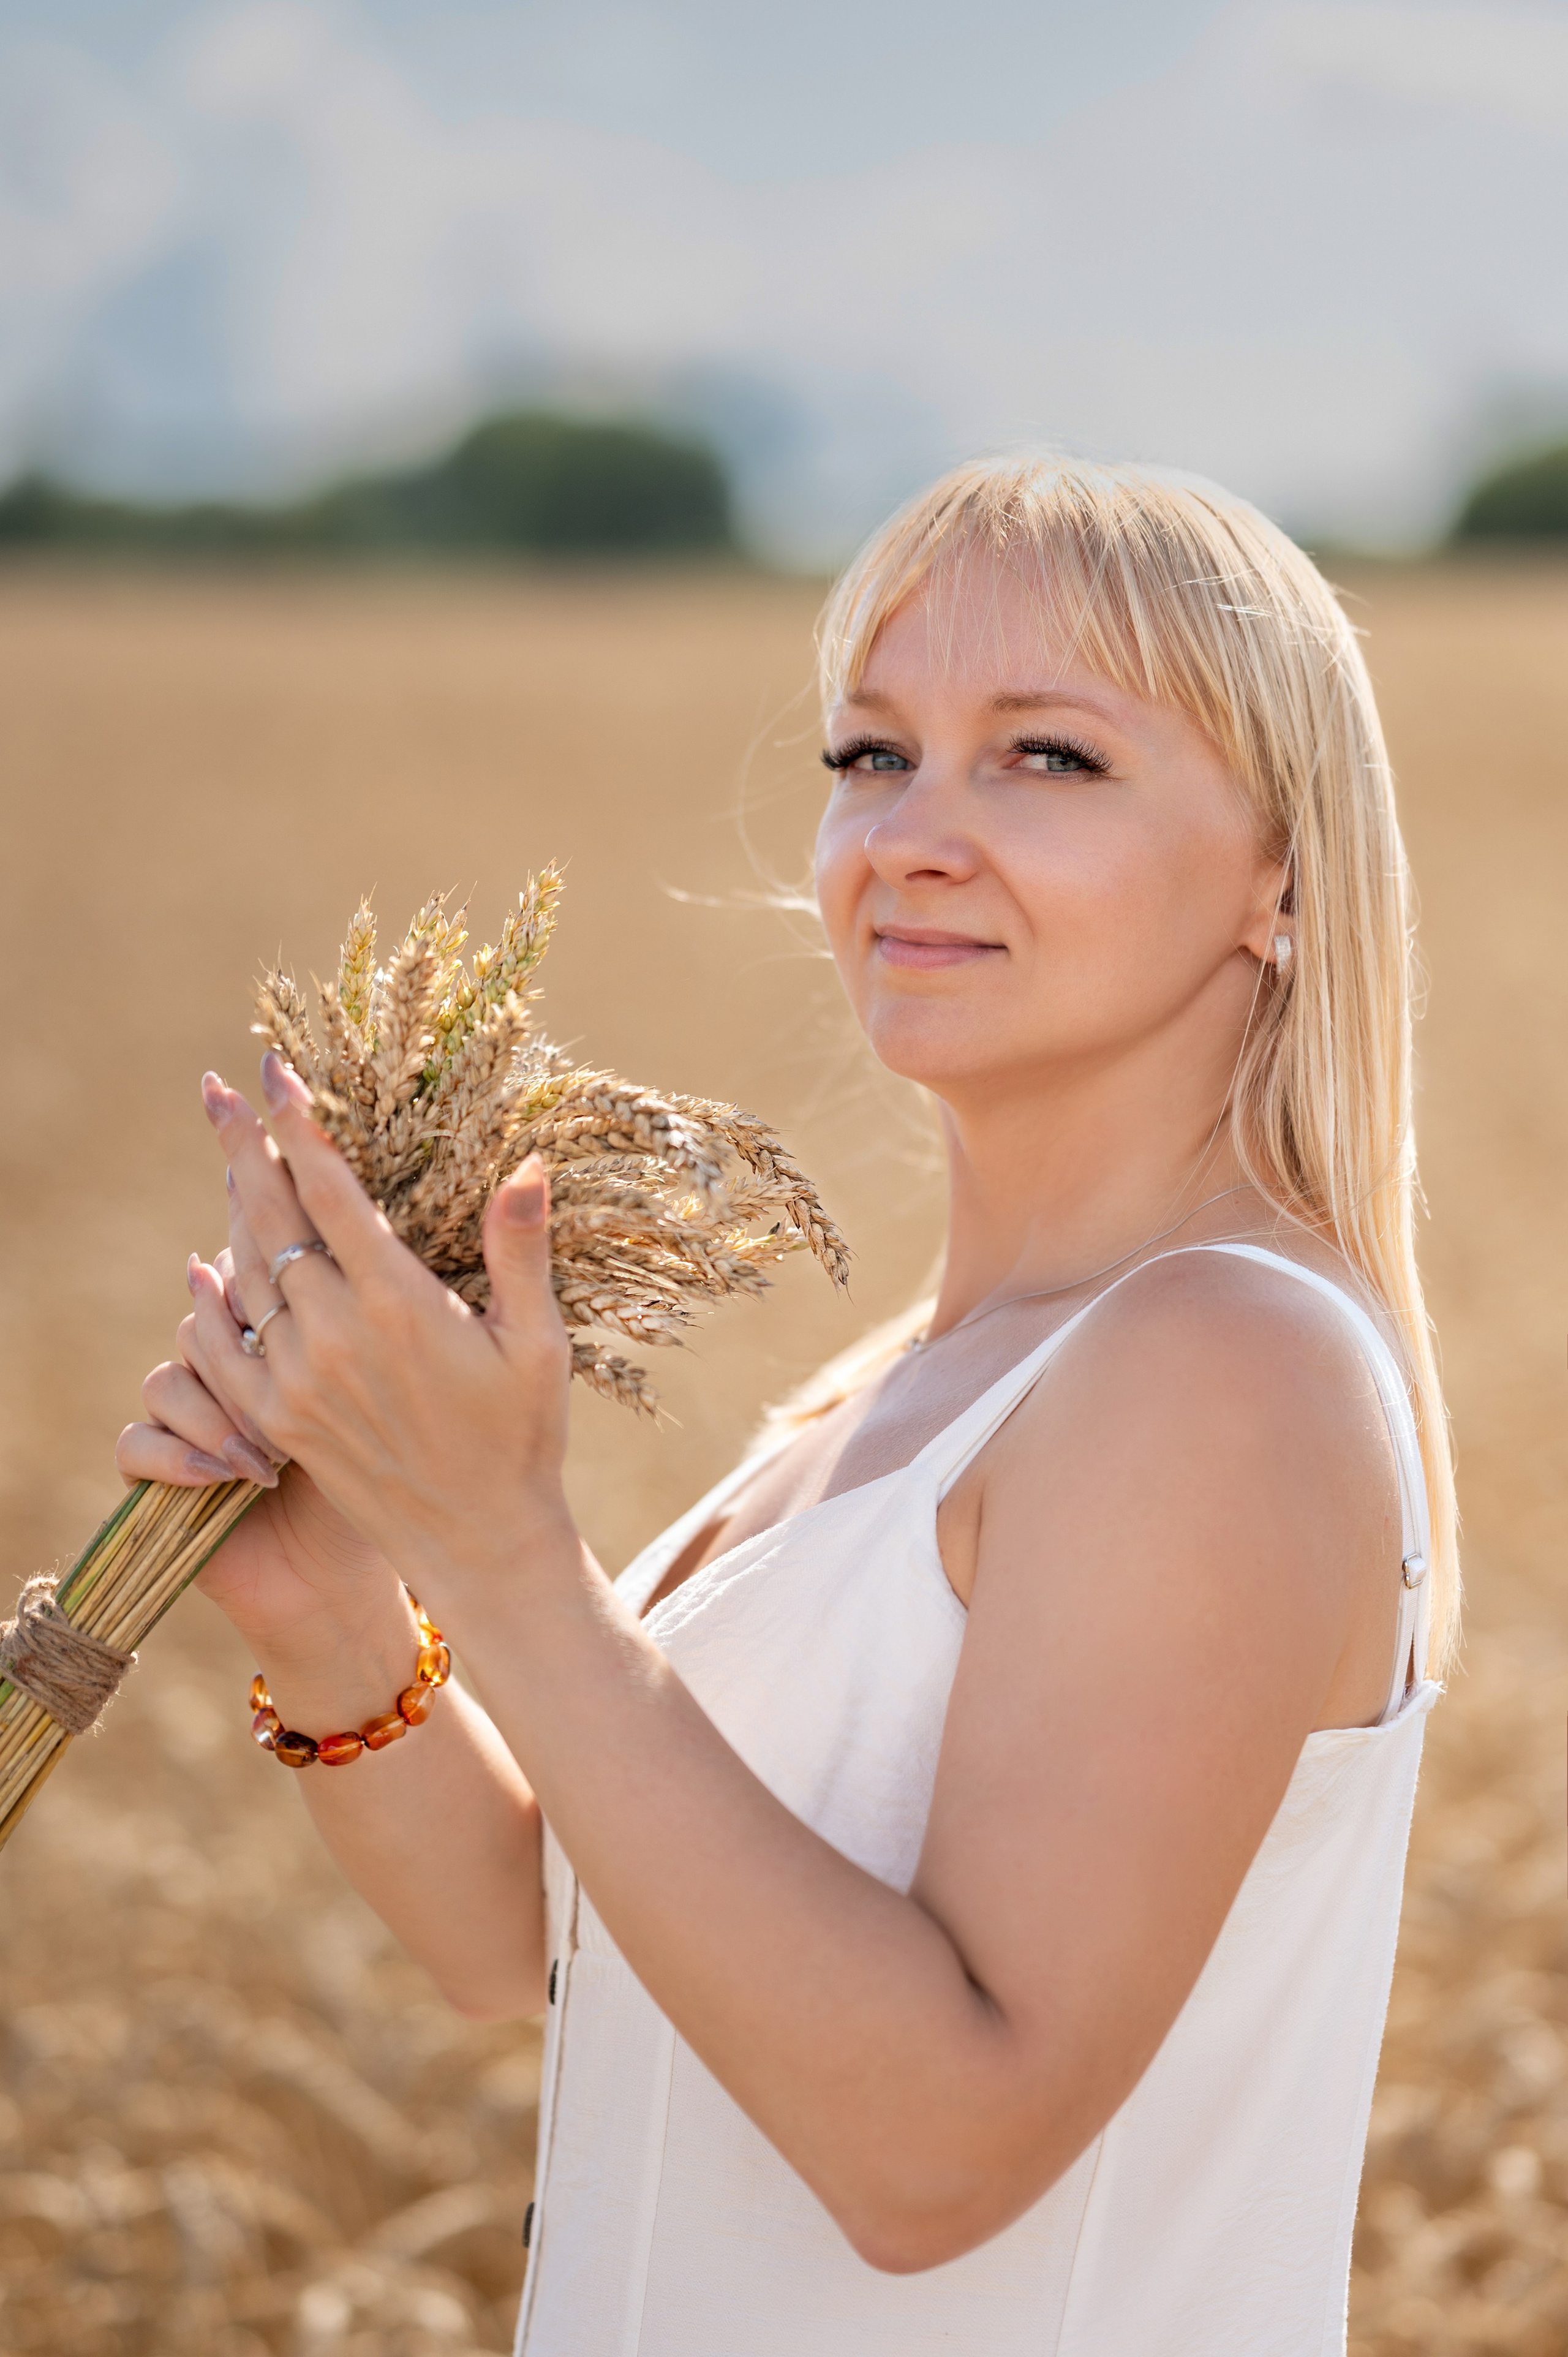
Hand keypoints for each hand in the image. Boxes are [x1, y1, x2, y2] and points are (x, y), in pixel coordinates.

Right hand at [118, 1208, 398, 1653]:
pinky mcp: (155, 1476)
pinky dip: (175, 1456)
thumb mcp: (377, 1397)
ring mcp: (185, 1422)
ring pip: (167, 1379)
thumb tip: (356, 1248)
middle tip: (279, 1380)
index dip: (254, 1275)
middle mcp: (224, 1371)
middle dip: (234, 1345)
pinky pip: (135, 1442)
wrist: (340, 1575)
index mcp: (276, 1340)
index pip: (245, 1276)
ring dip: (215, 1413)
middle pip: (201, 1321)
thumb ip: (356, 1329)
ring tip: (264, 1454)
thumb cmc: (376, 1480)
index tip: (288, 1291)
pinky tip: (223, 1477)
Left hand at [188, 1053, 573, 1624]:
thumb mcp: (539, 1342)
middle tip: (219, 1092)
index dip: (299, 1127)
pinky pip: (224, 1343)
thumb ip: (520, 1249)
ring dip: (232, 1212)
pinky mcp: (276, 1419)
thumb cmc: (521, 1437)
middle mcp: (334, 1335)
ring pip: (243, 1273)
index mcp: (397, 1304)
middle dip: (243, 1147)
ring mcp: (297, 1379)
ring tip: (228, 1161)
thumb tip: (526, 1163)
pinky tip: (208, 1267)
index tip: (275, 1076)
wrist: (479, 1542)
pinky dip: (212, 1298)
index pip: (330, 1193)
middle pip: (270, 1218)